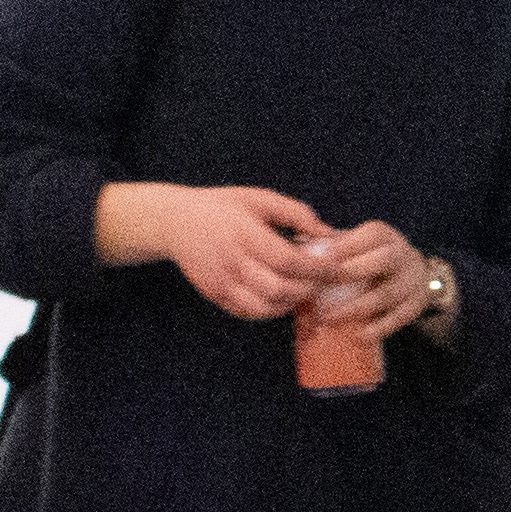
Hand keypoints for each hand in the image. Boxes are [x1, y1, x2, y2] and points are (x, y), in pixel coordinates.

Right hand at [117, 183, 329, 323]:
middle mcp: (231, 262)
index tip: (336, 265)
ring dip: (292, 302)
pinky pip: (249, 312)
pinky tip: (283, 297)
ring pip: (265, 307)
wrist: (174, 222)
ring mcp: (221, 282)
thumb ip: (296, 214)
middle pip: (280, 288)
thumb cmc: (222, 207)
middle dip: (308, 288)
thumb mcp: (259, 199)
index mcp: (245, 234)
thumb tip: (329, 232)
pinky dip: (271, 310)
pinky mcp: (215, 295)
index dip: (317, 268)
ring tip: (304, 288)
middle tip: (323, 279)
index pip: (289, 261)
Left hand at [301, 219, 440, 339]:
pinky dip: (379, 328)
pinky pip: (400, 317)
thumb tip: (292, 248)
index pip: (370, 235)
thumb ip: (327, 245)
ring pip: (388, 294)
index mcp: (384, 235)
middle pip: (383, 261)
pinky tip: (359, 336)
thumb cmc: (366, 258)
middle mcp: (403, 254)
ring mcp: (413, 280)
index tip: (316, 261)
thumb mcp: (353, 244)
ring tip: (326, 318)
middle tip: (317, 289)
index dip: (345, 247)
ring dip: (356, 308)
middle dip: (349, 274)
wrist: (410, 272)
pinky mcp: (417, 303)